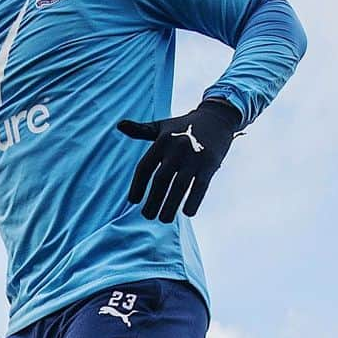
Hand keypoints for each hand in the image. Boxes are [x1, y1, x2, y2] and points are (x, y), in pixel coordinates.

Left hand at [119, 98, 241, 220]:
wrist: (217, 117)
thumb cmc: (184, 126)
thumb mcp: (162, 126)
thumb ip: (141, 130)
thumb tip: (119, 125)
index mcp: (162, 141)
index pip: (145, 167)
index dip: (137, 186)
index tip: (133, 201)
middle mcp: (177, 148)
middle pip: (160, 180)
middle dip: (153, 201)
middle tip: (147, 216)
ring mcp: (194, 156)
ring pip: (179, 187)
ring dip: (170, 206)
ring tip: (163, 219)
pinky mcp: (210, 163)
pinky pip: (200, 186)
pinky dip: (193, 201)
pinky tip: (187, 213)